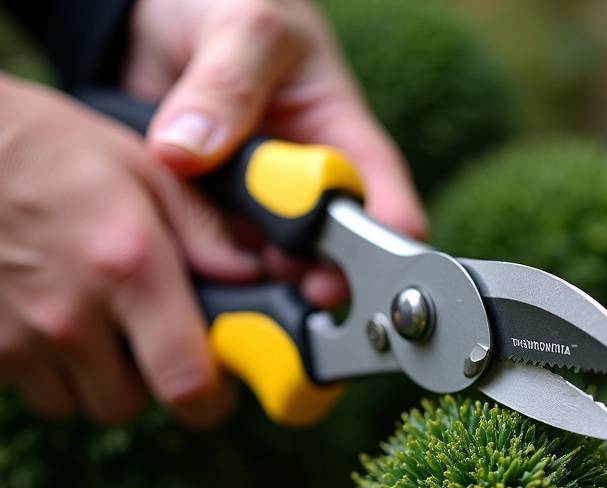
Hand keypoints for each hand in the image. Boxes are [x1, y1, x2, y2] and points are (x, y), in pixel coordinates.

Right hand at [0, 74, 260, 425]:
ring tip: (87, 319)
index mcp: (129, 268)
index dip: (208, 399)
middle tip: (142, 337)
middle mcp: (70, 314)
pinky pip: (26, 387)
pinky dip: (44, 366)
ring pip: (73, 402)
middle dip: (144, 380)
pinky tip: (44, 315)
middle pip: (127, 404)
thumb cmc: (52, 152)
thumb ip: (208, 232)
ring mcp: (16, 335)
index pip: (186, 383)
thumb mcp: (147, 171)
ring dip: (90, 377)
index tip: (213, 389)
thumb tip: (253, 278)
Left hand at [121, 0, 427, 306]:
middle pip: (330, 263)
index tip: (339, 271)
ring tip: (204, 251)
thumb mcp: (242, 24)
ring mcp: (260, 219)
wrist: (154, 25)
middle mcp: (309, 194)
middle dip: (302, 279)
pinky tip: (178, 256)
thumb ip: (227, 84)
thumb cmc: (227, 9)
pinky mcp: (214, 229)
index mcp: (345, 144)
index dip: (381, 254)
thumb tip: (186, 152)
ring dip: (243, 278)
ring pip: (268, 274)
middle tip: (264, 273)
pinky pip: (212, 266)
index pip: (391, 213)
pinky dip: (199, 269)